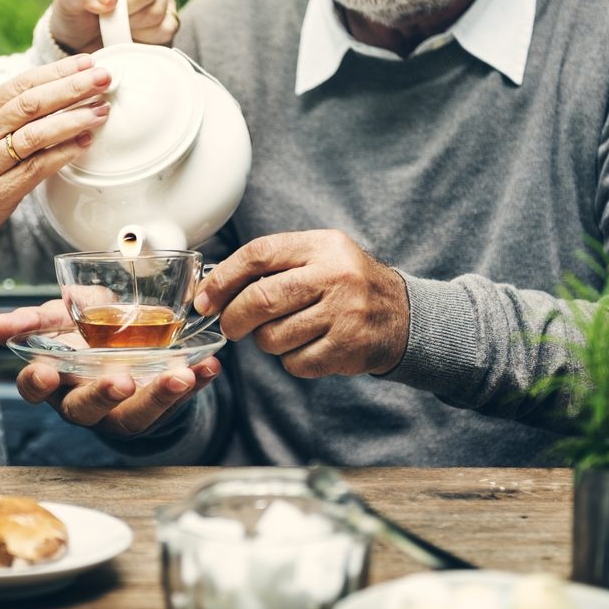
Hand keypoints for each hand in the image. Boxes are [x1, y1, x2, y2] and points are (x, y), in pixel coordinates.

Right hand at [0, 55, 110, 249]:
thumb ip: (7, 120)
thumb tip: (54, 102)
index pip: (21, 82)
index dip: (57, 71)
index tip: (87, 63)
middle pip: (32, 102)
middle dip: (72, 87)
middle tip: (104, 78)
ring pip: (36, 132)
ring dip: (74, 119)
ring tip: (101, 110)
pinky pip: (37, 166)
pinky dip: (64, 153)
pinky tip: (85, 143)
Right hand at [0, 300, 220, 437]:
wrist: (128, 344)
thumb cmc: (88, 335)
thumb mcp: (62, 319)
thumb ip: (35, 319)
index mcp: (56, 380)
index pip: (36, 389)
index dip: (37, 382)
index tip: (45, 371)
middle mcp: (86, 401)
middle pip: (87, 409)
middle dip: (103, 395)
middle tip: (122, 381)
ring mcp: (122, 410)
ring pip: (136, 415)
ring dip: (160, 396)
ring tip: (181, 375)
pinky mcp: (158, 410)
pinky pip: (178, 403)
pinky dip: (197, 384)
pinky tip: (209, 366)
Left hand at [49, 0, 177, 52]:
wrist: (80, 41)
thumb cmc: (75, 14)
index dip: (127, 8)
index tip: (107, 13)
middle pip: (156, 8)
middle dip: (130, 23)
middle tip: (110, 23)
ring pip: (165, 24)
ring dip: (138, 34)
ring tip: (119, 29)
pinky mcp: (170, 22)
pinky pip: (169, 36)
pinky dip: (148, 42)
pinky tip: (131, 37)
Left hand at [194, 230, 409, 377]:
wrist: (403, 315)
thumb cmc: (344, 284)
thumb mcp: (317, 256)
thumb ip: (271, 264)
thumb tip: (211, 286)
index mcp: (321, 246)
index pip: (258, 254)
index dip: (222, 278)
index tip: (204, 299)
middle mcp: (334, 275)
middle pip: (260, 299)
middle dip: (233, 318)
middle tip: (229, 326)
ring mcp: (344, 313)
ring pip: (273, 337)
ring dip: (265, 341)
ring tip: (282, 332)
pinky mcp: (349, 348)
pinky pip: (295, 362)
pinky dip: (291, 360)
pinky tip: (307, 347)